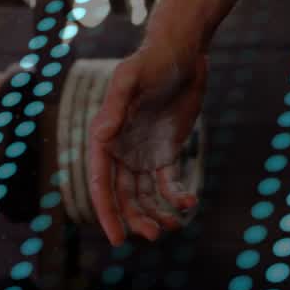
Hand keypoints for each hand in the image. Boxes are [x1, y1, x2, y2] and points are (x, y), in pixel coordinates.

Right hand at [86, 38, 207, 245]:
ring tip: (173, 226)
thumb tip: (100, 136)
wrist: (182, 51)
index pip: (101, 183)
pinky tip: (189, 203)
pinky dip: (176, 196)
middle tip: (153, 235)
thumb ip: (116, 106)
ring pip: (144, 195)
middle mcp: (121, 149)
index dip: (107, 212)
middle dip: (135, 219)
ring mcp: (143, 152)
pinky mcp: (165, 151)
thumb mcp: (130, 78)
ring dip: (155, 213)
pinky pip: (167, 183)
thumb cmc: (151, 60)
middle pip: (123, 196)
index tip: (118, 238)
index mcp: (106, 137)